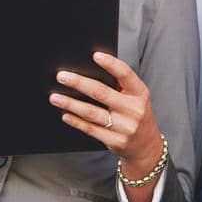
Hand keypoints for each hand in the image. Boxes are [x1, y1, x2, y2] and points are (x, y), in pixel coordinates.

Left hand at [51, 52, 164, 176]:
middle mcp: (134, 110)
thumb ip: (120, 86)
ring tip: (55, 97)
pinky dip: (76, 121)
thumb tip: (88, 72)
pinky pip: (90, 129)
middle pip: (101, 92)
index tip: (95, 55)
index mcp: (140, 94)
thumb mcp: (136, 98)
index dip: (111, 64)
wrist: (146, 145)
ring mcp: (124, 127)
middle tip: (61, 77)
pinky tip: (65, 114)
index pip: (126, 74)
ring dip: (70, 104)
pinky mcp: (115, 141)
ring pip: (91, 112)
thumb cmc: (136, 115)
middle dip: (78, 83)